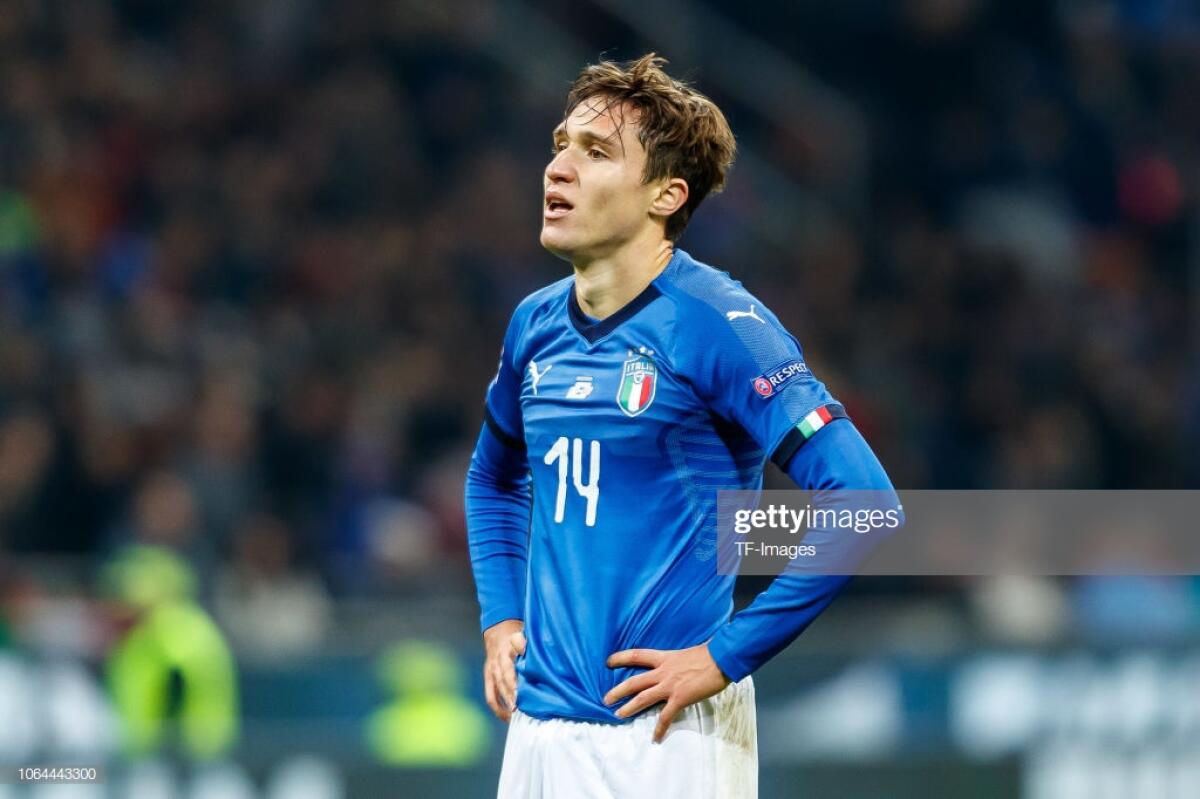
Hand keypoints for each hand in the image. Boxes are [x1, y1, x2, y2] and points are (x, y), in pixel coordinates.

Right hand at [483, 619, 525, 721]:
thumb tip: (527, 649)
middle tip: (521, 705)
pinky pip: (491, 696)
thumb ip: (526, 642)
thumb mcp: (524, 633)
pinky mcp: (488, 677)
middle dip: (511, 692)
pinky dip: (498, 708)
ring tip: (515, 713)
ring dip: (506, 701)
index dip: (515, 675)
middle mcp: (498, 659)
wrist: (498, 631)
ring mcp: (492, 669)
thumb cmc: (517, 634)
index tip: (522, 687)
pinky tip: (508, 718)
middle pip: (503, 678)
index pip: (511, 661)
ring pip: (497, 688)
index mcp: (508, 647)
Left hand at [604, 643, 730, 742]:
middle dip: (618, 691)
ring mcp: (670, 686)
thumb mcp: (687, 652)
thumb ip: (677, 659)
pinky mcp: (680, 698)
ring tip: (618, 715)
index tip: (608, 661)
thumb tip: (678, 662)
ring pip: (643, 698)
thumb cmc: (709, 653)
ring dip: (629, 708)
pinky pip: (666, 717)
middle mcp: (663, 672)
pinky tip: (655, 738)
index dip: (621, 658)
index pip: (637, 655)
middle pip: (634, 681)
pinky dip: (660, 728)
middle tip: (606, 699)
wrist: (721, 659)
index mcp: (664, 658)